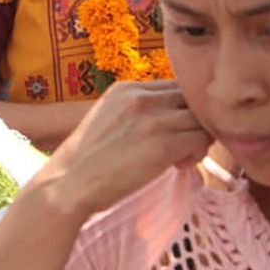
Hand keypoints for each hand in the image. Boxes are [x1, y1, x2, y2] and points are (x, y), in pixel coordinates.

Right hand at [43, 81, 210, 218]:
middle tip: (184, 144)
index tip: (176, 129)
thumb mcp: (108, 118)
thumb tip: (170, 118)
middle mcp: (140, 97)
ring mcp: (152, 119)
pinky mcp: (162, 145)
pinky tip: (179, 165)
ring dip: (199, 138)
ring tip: (181, 157)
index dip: (182, 108)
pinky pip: (200, 140)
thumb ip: (137, 111)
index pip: (174, 86)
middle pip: (191, 99)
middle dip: (195, 120)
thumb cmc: (87, 160)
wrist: (69, 183)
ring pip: (200, 119)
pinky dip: (197, 153)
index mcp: (126, 88)